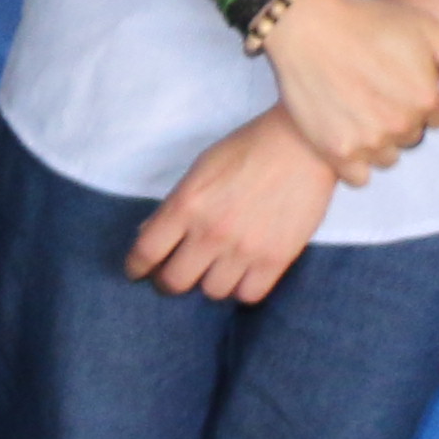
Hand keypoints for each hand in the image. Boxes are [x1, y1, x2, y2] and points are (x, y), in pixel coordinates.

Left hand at [126, 113, 336, 303]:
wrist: (303, 144)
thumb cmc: (247, 150)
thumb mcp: (199, 171)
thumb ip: (174, 206)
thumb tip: (148, 234)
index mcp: (185, 206)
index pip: (146, 253)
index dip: (136, 268)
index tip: (137, 272)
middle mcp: (210, 232)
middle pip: (175, 282)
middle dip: (169, 281)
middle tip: (177, 274)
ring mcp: (244, 248)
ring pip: (213, 292)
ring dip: (210, 281)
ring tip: (216, 268)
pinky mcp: (276, 258)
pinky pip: (249, 295)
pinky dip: (242, 288)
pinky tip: (243, 273)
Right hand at [264, 0, 438, 182]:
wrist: (306, 28)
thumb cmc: (365, 22)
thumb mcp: (423, 28)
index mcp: (426, 98)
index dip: (420, 98)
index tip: (397, 81)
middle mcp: (401, 124)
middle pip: (412, 137)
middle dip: (399, 119)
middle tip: (374, 92)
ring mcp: (367, 140)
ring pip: (387, 158)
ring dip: (379, 142)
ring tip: (357, 112)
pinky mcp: (335, 150)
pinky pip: (359, 177)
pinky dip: (355, 163)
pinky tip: (346, 135)